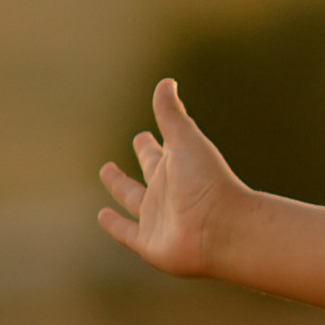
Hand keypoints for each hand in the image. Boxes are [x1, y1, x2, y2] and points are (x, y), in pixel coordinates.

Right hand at [97, 79, 245, 280]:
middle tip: (136, 142)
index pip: (158, 151)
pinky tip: (102, 216)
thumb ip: (171, 114)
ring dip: (120, 187)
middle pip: (150, 171)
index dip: (150, 142)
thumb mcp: (186, 141)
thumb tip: (166, 81)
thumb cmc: (207, 180)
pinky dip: (114, 225)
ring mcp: (158, 218)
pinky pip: (126, 233)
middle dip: (142, 157)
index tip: (143, 133)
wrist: (222, 228)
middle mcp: (167, 191)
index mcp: (176, 167)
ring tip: (107, 172)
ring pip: (134, 200)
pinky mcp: (149, 243)